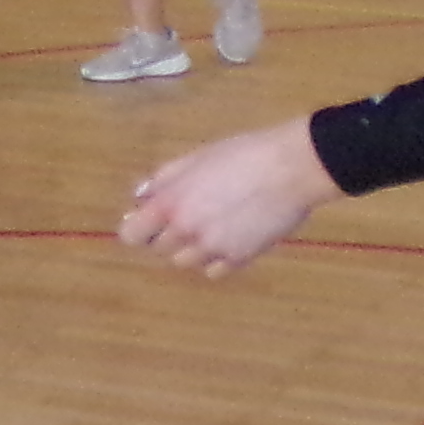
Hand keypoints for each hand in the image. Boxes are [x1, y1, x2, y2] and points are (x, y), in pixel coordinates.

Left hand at [119, 117, 337, 276]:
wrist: (291, 168)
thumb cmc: (243, 154)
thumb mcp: (196, 158)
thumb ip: (164, 179)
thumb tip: (140, 197)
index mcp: (170, 204)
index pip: (132, 235)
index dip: (138, 228)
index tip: (148, 221)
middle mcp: (186, 231)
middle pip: (160, 249)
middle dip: (168, 234)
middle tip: (192, 213)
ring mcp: (213, 249)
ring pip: (185, 262)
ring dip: (192, 248)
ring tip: (213, 224)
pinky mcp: (239, 259)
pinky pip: (214, 271)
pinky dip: (216, 259)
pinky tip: (230, 237)